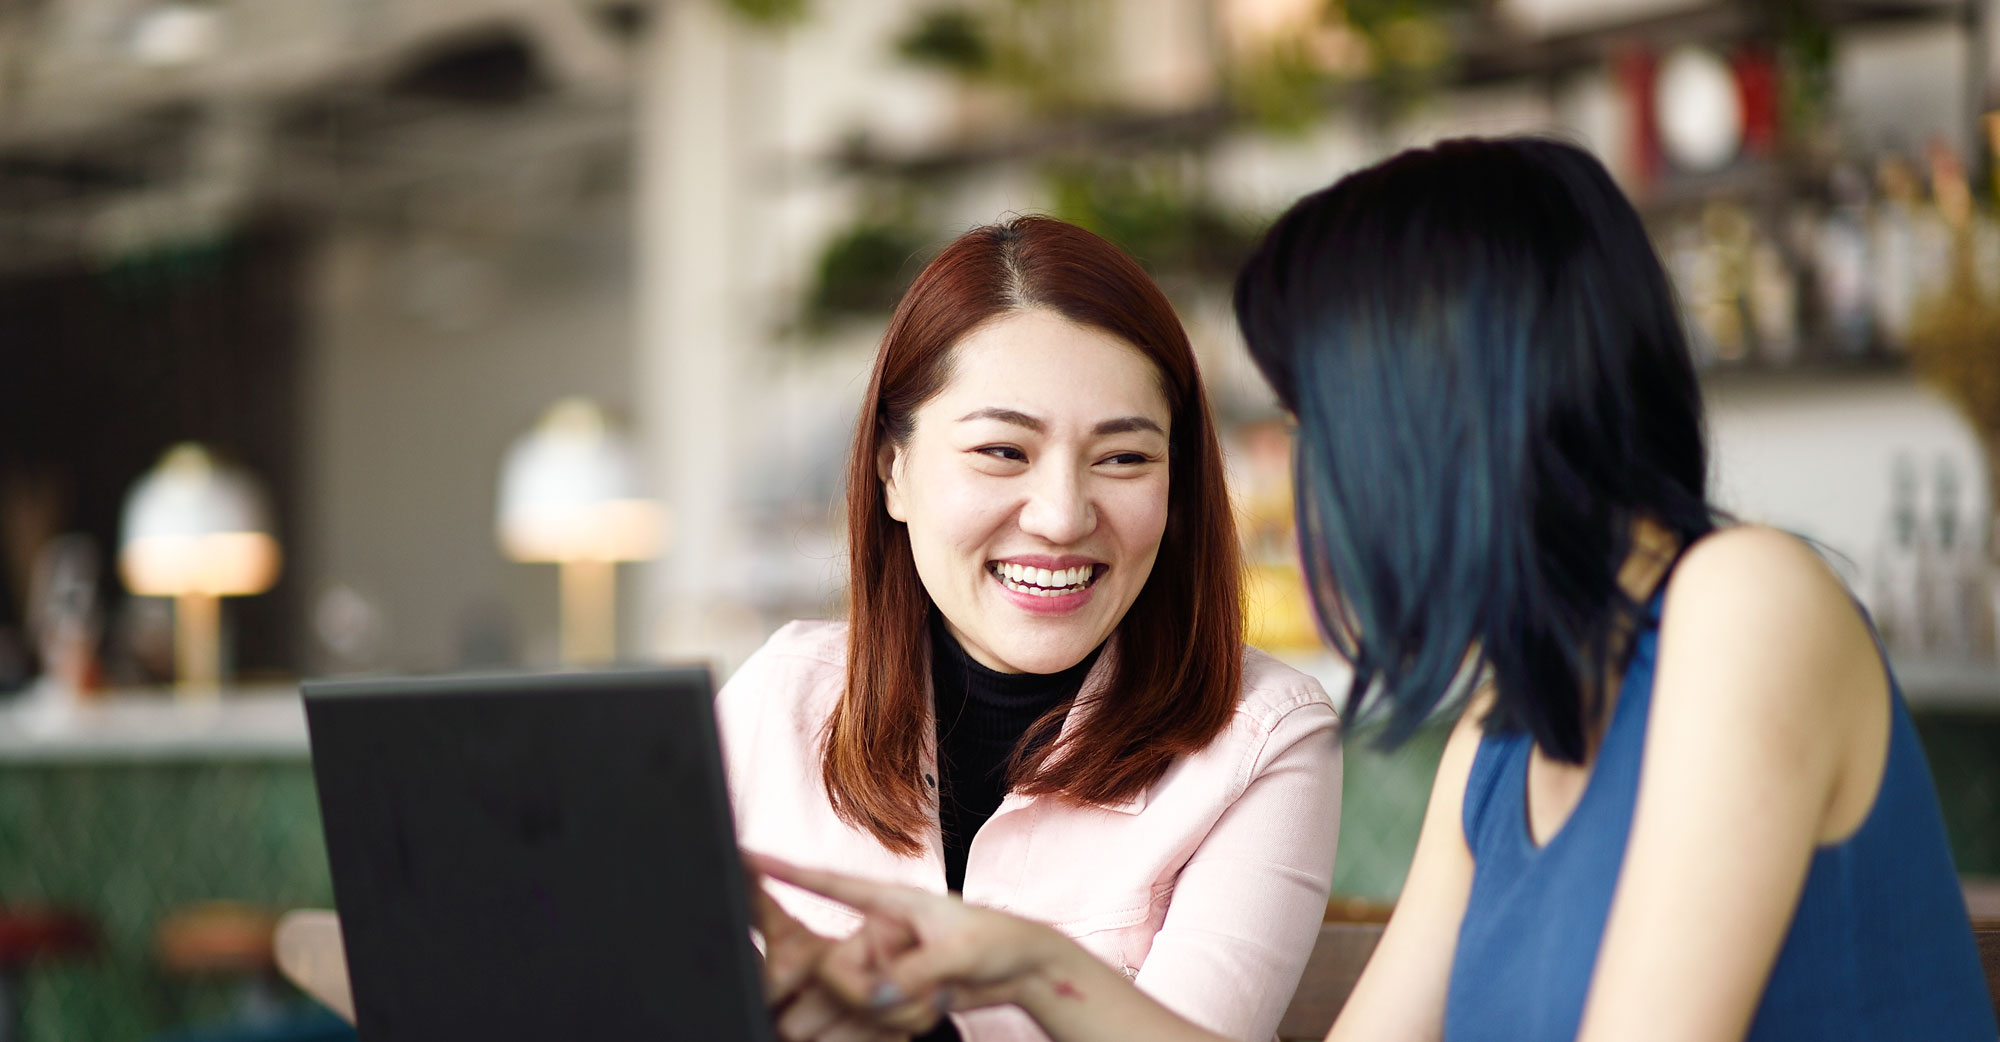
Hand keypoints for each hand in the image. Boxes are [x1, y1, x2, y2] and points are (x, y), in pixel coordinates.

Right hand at [751, 854, 1069, 1026]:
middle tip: (927, 987)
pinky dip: (906, 1020)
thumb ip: (912, 972)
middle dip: (874, 993)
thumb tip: (873, 995)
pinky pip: (873, 1020)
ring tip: (939, 993)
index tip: (744, 857)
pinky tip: (934, 1005)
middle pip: (833, 970)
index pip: (828, 883)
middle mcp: (875, 932)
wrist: (1022, 969)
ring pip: (854, 1003)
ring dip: (899, 1010)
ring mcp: (879, 964)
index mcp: (889, 900)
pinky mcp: (887, 993)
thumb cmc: (998, 939)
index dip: (785, 871)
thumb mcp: (960, 952)